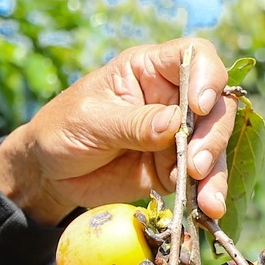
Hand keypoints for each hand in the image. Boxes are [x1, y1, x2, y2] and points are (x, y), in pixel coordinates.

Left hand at [0, 37, 237, 224]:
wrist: (49, 173)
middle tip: (196, 165)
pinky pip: (201, 177)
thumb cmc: (62, 129)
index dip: (207, 76)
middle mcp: (172, 97)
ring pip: (213, 145)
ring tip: (208, 200)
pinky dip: (207, 192)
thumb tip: (175, 124)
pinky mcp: (175, 166)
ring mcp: (177, 134)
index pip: (195, 56)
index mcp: (149, 70)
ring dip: (215, 172)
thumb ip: (133, 123)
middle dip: (212, 135)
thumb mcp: (91, 121)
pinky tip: (208, 208)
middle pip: (215, 105)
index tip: (199, 106)